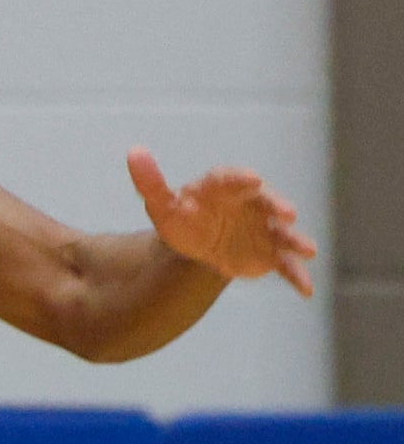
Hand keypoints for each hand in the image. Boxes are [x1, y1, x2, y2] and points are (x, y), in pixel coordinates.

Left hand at [129, 148, 317, 296]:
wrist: (200, 244)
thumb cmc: (183, 217)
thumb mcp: (162, 204)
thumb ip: (150, 182)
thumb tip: (134, 152)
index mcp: (224, 188)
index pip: (232, 180)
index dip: (241, 180)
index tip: (252, 180)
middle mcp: (251, 204)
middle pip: (267, 203)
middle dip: (278, 206)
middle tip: (288, 213)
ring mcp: (265, 229)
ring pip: (283, 234)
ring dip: (296, 241)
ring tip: (308, 250)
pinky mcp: (271, 254)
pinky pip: (287, 265)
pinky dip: (297, 276)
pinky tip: (307, 290)